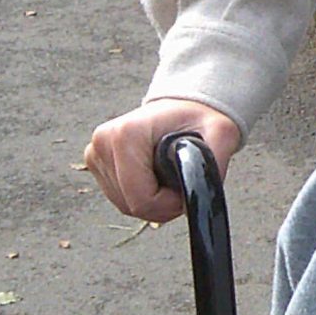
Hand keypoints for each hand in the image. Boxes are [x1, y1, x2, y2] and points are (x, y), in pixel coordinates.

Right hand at [82, 98, 243, 222]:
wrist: (182, 108)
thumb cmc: (197, 119)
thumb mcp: (221, 134)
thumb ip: (215, 164)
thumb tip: (199, 197)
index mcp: (126, 134)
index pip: (141, 198)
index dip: (168, 204)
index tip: (185, 188)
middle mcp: (103, 142)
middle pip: (131, 205)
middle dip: (161, 204)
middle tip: (180, 182)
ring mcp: (95, 152)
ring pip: (124, 205)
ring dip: (151, 202)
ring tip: (168, 177)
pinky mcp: (94, 162)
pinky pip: (119, 198)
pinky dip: (140, 196)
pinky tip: (153, 177)